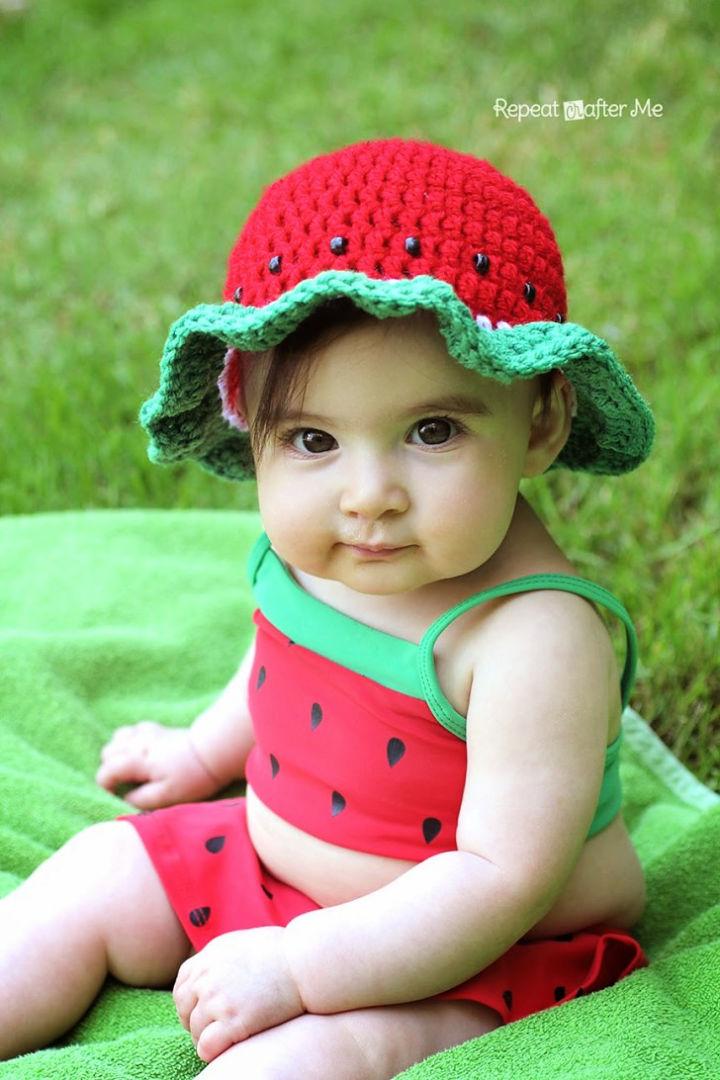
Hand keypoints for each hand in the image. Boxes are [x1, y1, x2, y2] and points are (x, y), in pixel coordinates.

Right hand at [96, 721, 221, 808]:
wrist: (214, 751)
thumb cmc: (191, 776)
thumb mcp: (166, 797)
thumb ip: (140, 800)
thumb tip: (124, 798)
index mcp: (137, 760)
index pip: (106, 771)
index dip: (105, 786)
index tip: (117, 795)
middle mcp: (137, 742)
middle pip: (107, 752)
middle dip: (110, 768)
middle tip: (127, 784)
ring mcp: (147, 733)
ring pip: (117, 738)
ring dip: (118, 753)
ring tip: (132, 769)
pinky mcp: (157, 729)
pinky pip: (133, 730)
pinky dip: (131, 741)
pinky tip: (142, 752)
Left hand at [173, 927, 304, 1061]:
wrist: (304, 961)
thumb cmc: (284, 951)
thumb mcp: (244, 942)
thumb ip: (223, 957)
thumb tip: (219, 969)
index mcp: (209, 955)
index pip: (182, 985)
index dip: (190, 1002)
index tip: (202, 1011)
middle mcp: (207, 976)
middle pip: (184, 1008)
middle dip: (195, 1021)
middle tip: (212, 1028)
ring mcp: (218, 999)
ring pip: (195, 1030)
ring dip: (206, 1037)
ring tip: (224, 1039)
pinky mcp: (233, 1021)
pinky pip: (206, 1046)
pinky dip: (211, 1051)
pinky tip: (226, 1048)